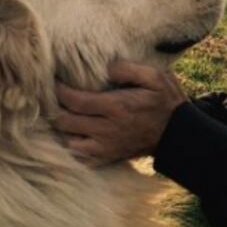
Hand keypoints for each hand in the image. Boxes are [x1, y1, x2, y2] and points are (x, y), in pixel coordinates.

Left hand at [54, 60, 187, 165]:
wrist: (177, 133)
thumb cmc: (165, 101)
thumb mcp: (155, 77)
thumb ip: (129, 69)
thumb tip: (105, 67)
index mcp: (116, 106)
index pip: (75, 101)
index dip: (59, 91)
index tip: (52, 81)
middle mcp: (106, 129)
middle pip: (65, 122)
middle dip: (54, 108)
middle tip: (49, 96)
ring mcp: (105, 147)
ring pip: (68, 142)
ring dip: (60, 129)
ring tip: (58, 114)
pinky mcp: (107, 158)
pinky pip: (79, 159)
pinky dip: (69, 148)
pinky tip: (69, 135)